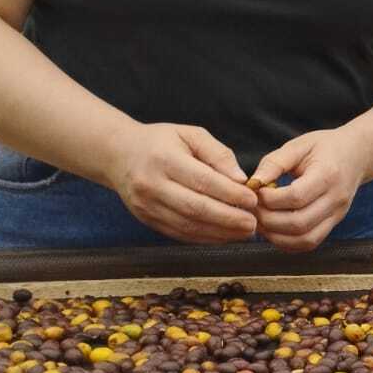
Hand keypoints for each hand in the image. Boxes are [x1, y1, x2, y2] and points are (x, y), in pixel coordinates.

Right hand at [103, 123, 258, 244]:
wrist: (119, 155)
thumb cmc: (161, 142)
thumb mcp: (191, 135)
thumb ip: (218, 155)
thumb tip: (242, 180)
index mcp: (164, 160)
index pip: (203, 181)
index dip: (230, 194)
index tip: (253, 200)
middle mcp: (152, 186)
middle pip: (195, 208)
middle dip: (228, 219)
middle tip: (253, 223)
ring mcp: (146, 207)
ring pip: (188, 226)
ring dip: (220, 232)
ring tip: (244, 231)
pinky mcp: (147, 220)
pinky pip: (179, 233)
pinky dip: (205, 237)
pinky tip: (224, 235)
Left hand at [249, 129, 371, 252]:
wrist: (356, 155)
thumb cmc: (325, 147)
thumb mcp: (298, 146)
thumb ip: (274, 163)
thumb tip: (252, 183)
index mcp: (328, 174)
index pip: (296, 196)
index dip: (270, 199)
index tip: (256, 191)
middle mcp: (336, 199)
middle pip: (299, 223)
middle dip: (268, 220)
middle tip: (253, 209)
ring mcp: (337, 214)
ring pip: (305, 239)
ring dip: (276, 236)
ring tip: (261, 221)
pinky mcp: (334, 223)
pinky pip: (310, 243)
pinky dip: (288, 242)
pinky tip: (274, 230)